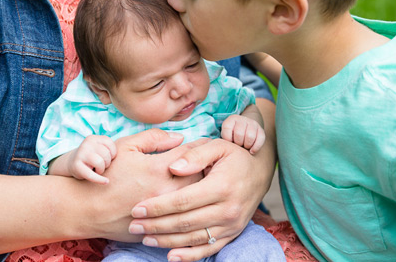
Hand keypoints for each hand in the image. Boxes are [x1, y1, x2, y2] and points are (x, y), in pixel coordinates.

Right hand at [67, 135, 117, 183]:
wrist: (72, 163)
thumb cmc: (93, 158)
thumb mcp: (101, 149)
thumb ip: (113, 149)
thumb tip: (138, 146)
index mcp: (95, 138)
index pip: (112, 146)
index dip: (112, 155)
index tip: (106, 159)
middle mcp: (87, 143)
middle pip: (106, 155)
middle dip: (106, 163)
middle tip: (100, 166)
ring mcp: (80, 153)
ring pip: (100, 163)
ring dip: (101, 170)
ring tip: (97, 170)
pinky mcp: (76, 165)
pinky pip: (91, 174)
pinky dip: (99, 180)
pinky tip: (106, 182)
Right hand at [81, 129, 201, 241]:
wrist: (86, 208)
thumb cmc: (106, 174)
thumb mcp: (125, 147)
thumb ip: (154, 138)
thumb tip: (180, 137)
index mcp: (159, 168)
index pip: (194, 153)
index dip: (203, 146)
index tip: (207, 145)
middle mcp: (166, 190)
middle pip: (203, 176)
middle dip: (208, 167)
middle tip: (212, 162)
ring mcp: (165, 211)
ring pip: (198, 198)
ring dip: (204, 187)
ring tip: (206, 179)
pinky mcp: (162, 225)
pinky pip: (187, 215)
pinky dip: (192, 206)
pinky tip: (192, 199)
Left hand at [129, 138, 273, 261]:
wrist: (261, 170)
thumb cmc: (235, 156)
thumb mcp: (217, 146)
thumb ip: (194, 154)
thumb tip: (172, 168)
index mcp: (222, 186)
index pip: (183, 201)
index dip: (158, 207)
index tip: (137, 208)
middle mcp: (229, 208)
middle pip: (185, 222)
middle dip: (156, 225)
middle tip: (134, 225)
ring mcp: (232, 224)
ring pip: (194, 238)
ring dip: (167, 241)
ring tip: (145, 238)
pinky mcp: (234, 232)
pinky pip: (210, 248)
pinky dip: (190, 255)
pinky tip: (170, 256)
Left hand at [220, 114, 265, 153]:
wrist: (246, 127)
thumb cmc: (232, 136)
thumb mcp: (225, 135)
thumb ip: (221, 140)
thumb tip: (216, 148)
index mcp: (231, 120)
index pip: (227, 130)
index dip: (228, 139)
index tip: (229, 142)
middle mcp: (242, 120)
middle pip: (239, 134)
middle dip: (238, 143)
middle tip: (237, 146)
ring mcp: (252, 124)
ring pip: (250, 136)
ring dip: (247, 145)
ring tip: (244, 147)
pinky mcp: (261, 129)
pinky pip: (260, 139)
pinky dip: (256, 147)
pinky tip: (252, 151)